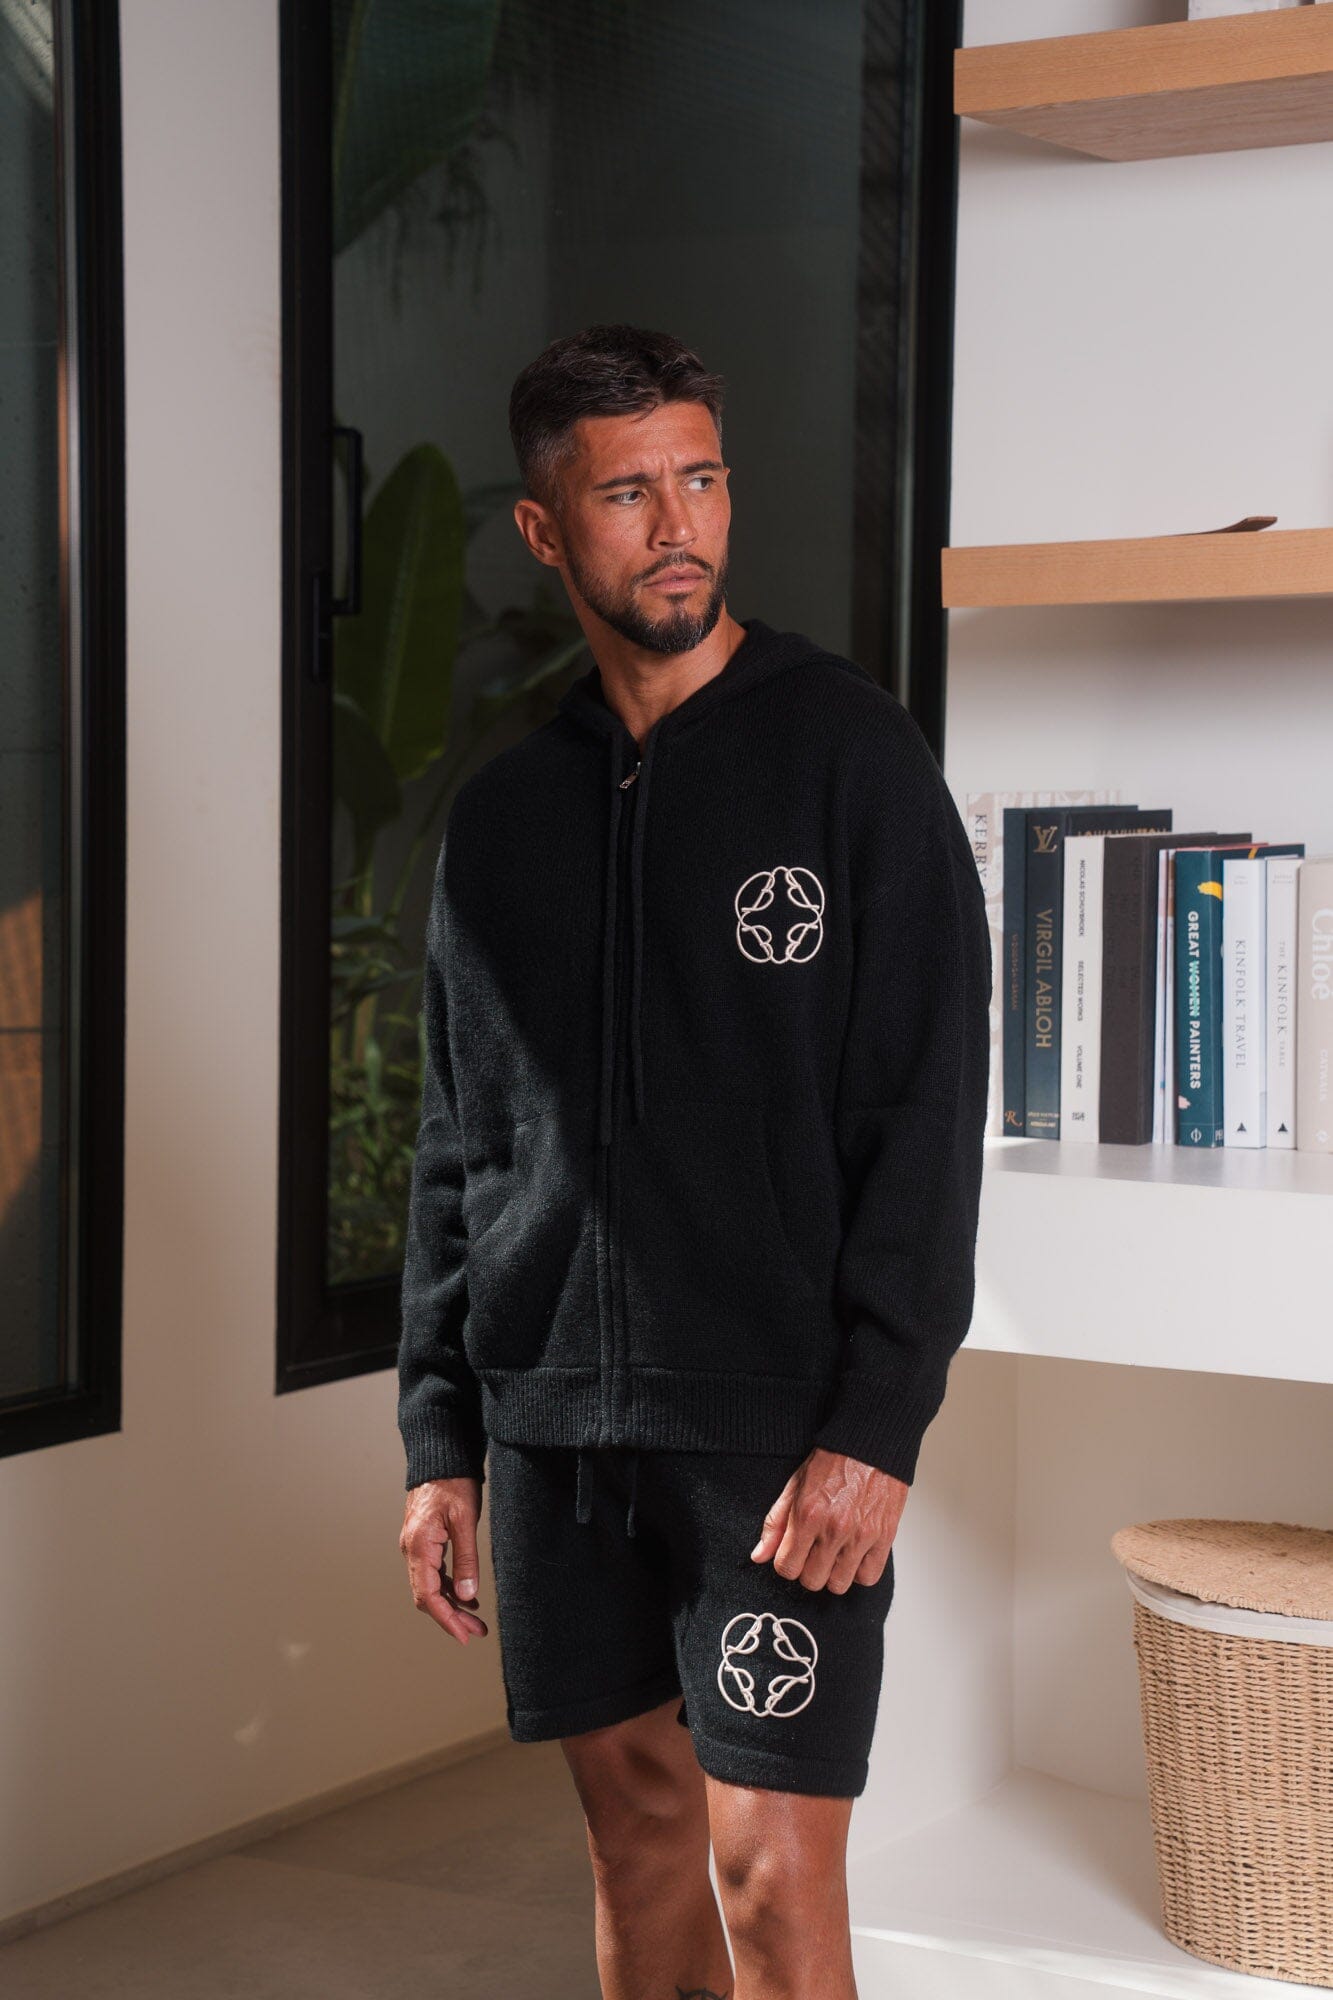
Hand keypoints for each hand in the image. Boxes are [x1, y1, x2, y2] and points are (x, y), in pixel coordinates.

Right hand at [400, 1477, 489, 1643]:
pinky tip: (467, 1597)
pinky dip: (450, 1588)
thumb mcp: (465, 1521)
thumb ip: (466, 1559)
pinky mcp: (423, 1543)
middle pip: (427, 1597)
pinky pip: (433, 1574)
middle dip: (451, 1618)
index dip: (445, 1620)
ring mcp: (415, 1547)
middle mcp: (411, 1550)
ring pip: (430, 1587)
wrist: (440, 1458)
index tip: (464, 1637)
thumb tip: (467, 1596)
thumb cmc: (453, 1483)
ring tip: (476, 1621)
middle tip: (477, 1632)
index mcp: (419, 1547)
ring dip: (451, 1606)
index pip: (428, 1596)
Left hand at [749, 1447, 905, 1591]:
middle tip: (813, 1553)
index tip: (792, 1555)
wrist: (871, 1444)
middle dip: (808, 1570)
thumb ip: (775, 1524)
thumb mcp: (794, 1486)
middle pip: (812, 1581)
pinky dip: (859, 1572)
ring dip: (833, 1574)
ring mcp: (861, 1535)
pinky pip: (869, 1577)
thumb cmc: (833, 1461)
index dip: (786, 1564)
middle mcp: (834, 1529)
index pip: (787, 1568)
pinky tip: (854, 1555)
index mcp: (807, 1515)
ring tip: (834, 1554)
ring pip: (839, 1584)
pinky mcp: (884, 1537)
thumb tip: (759, 1556)